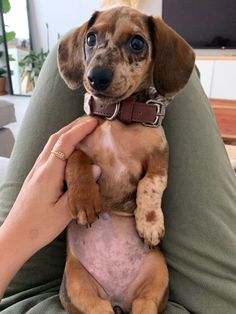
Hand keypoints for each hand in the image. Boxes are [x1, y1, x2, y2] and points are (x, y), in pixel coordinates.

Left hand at [0, 116, 98, 298]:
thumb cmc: (40, 226)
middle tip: (90, 122)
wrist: (16, 236)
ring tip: (82, 130)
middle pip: (56, 138)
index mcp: (49, 173)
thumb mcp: (65, 211)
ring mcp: (36, 170)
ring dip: (66, 133)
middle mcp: (41, 167)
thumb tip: (95, 168)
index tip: (94, 122)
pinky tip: (69, 149)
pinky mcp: (36, 176)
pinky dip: (61, 144)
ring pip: (51, 144)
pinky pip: (49, 153)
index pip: (65, 143)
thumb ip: (81, 188)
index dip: (80, 130)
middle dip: (73, 126)